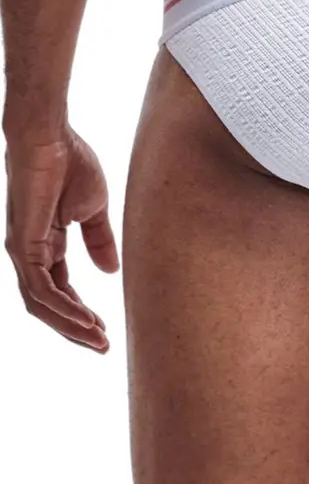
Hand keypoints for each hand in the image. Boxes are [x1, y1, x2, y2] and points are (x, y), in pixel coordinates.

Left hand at [4, 127, 117, 351]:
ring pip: (42, 304)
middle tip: (102, 345)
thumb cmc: (71, 163)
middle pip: (49, 305)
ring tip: (97, 339)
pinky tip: (86, 318)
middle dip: (75, 328)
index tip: (105, 328)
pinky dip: (64, 307)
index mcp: (47, 245)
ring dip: (70, 325)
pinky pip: (41, 289)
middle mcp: (30, 254)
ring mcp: (23, 252)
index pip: (61, 290)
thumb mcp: (94, 209)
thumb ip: (99, 241)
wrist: (52, 138)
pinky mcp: (23, 246)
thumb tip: (109, 271)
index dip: (81, 312)